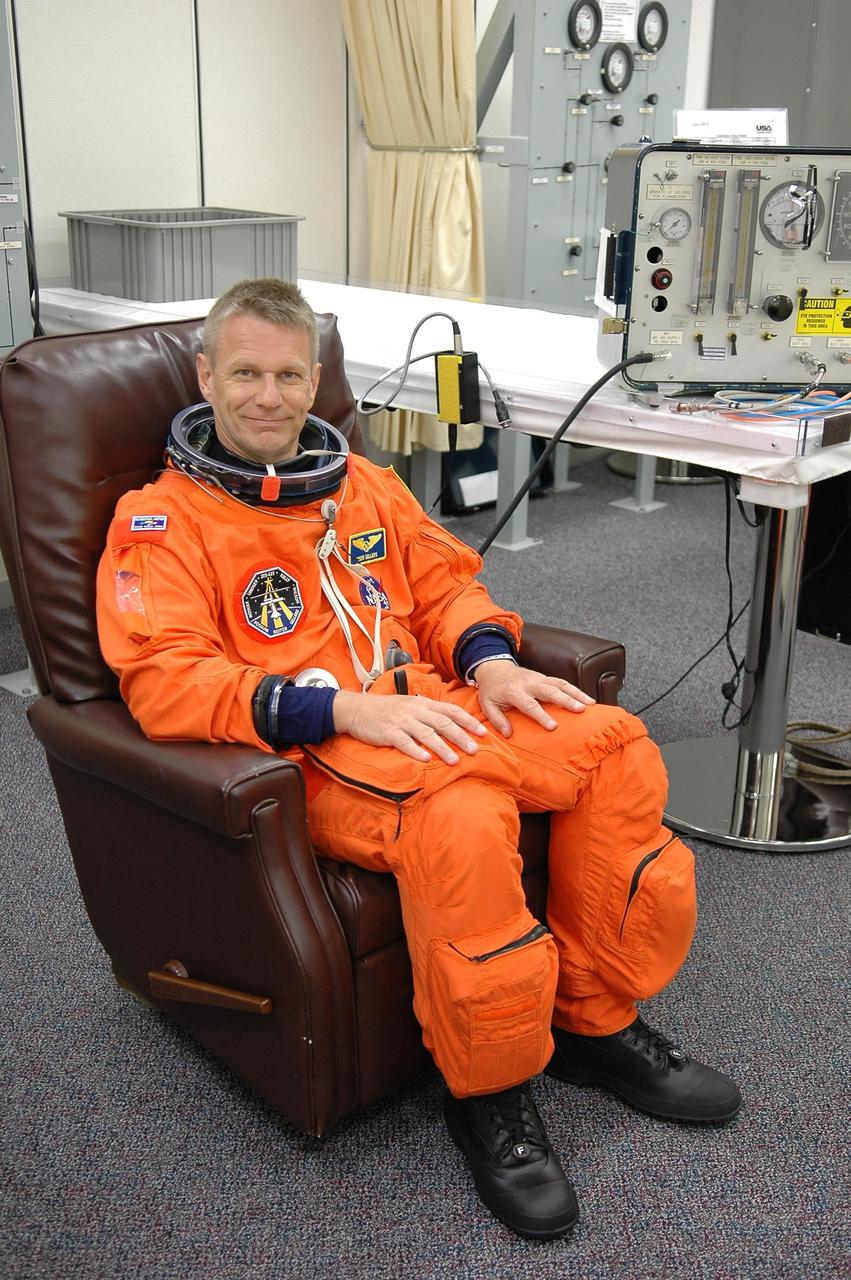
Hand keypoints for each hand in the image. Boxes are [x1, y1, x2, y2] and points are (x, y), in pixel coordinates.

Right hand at [333, 691, 486, 763]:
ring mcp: (402, 721)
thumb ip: (429, 713)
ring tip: (455, 760)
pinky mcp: (388, 732)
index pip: (450, 711)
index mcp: (423, 703)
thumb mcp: (410, 705)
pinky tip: (426, 760)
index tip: (483, 733)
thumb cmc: (387, 710)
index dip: (468, 721)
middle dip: (461, 737)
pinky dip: (416, 751)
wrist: (358, 709)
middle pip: (443, 723)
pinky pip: (404, 742)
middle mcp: (415, 711)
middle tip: (475, 750)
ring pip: (426, 734)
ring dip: (442, 748)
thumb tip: (451, 724)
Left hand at [472, 660, 593, 736]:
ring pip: (560, 684)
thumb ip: (497, 720)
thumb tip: (508, 734)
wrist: (494, 668)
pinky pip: (562, 682)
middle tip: (580, 710)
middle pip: (550, 691)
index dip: (541, 715)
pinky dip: (576, 690)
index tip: (553, 726)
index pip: (530, 704)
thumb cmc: (492, 690)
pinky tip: (587, 698)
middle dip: (566, 700)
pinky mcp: (545, 677)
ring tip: (590, 704)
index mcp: (514, 691)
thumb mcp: (487, 705)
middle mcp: (529, 683)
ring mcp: (539, 678)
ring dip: (576, 693)